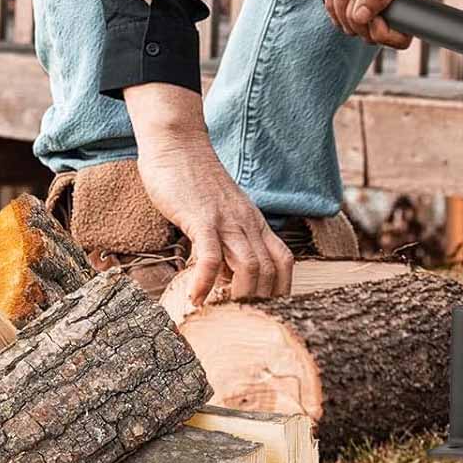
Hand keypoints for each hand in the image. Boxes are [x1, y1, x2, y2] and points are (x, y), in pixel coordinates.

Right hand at [124, 84, 292, 303]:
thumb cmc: (194, 181)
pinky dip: (206, 281)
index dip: (281, 289)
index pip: (284, 261)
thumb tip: (227, 277)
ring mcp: (226, 221)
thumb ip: (226, 245)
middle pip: (272, 270)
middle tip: (243, 320)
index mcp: (254, 223)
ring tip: (224, 316)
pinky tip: (197, 298)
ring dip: (241, 297)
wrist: (178, 142)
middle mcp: (247, 224)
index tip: (265, 310)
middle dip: (262, 301)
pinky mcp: (201, 218)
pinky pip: (210, 256)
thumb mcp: (218, 216)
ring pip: (251, 266)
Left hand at [325, 0, 421, 48]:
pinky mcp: (348, 7)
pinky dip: (332, 2)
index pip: (400, 41)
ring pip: (350, 29)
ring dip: (341, 5)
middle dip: (357, 13)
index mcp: (407, 7)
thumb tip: (362, 17)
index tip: (374, 13)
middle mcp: (388, 14)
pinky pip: (336, 20)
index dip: (383, 33)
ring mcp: (367, 12)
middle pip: (369, 38)